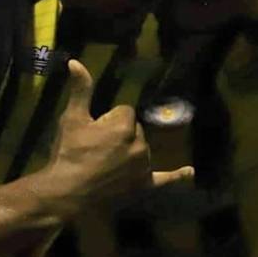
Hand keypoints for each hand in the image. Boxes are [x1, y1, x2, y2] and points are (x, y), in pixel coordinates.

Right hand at [42, 61, 193, 211]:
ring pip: (142, 150)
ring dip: (130, 152)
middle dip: (119, 136)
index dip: (107, 121)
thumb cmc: (69, 154)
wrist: (68, 194)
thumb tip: (75, 62)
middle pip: (134, 130)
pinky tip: (189, 172)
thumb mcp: (72, 119)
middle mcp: (140, 144)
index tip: (92, 133)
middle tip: (96, 151)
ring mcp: (144, 166)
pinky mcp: (144, 185)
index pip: (123, 112)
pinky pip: (165, 179)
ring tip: (106, 166)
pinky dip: (177, 176)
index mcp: (125, 125)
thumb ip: (81, 90)